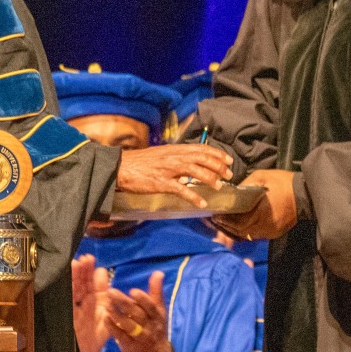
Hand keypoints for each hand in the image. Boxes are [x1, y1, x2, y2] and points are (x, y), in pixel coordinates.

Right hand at [71, 255, 112, 351]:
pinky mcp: (64, 312)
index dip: (96, 279)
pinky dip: (67, 285)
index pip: (95, 290)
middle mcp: (83, 306)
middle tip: (88, 259)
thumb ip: (111, 309)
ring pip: (74, 288)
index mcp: (95, 307)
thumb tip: (115, 293)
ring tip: (79, 262)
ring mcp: (73, 309)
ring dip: (76, 275)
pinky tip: (69, 274)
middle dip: (85, 272)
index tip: (97, 268)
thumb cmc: (93, 344)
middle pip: (83, 285)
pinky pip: (65, 296)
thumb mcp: (107, 325)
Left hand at [107, 271, 172, 351]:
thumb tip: (158, 272)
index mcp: (157, 316)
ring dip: (117, 315)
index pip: (151, 307)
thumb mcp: (159, 311)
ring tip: (106, 304)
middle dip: (124, 303)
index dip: (143, 300)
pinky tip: (106, 318)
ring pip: (128, 325)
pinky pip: (121, 336)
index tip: (133, 291)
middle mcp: (149, 327)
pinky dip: (113, 327)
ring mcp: (139, 338)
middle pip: (137, 314)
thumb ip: (156, 292)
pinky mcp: (129, 346)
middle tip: (111, 291)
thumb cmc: (156, 328)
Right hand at [115, 144, 234, 208]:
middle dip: (218, 166)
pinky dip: (193, 196)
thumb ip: (176, 157)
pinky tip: (202, 203)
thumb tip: (192, 161)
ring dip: (210, 179)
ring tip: (219, 187)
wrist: (121, 167)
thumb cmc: (141, 162)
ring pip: (195, 171)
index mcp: (174, 149)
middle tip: (228, 175)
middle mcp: (173, 157)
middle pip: (201, 158)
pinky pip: (181, 189)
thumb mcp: (161, 155)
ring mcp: (168, 170)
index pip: (200, 148)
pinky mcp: (161, 183)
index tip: (228, 160)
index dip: (216, 154)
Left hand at [215, 169, 298, 241]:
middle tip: (217, 220)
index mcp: (261, 212)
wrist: (305, 193)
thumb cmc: (284, 183)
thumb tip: (233, 192)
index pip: (238, 223)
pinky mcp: (275, 233)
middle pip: (240, 232)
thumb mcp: (261, 177)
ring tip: (226, 222)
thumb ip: (245, 184)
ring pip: (247, 235)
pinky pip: (256, 234)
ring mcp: (271, 231)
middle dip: (227, 226)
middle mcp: (265, 225)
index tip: (215, 216)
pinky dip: (247, 230)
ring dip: (236, 230)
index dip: (225, 221)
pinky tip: (240, 224)